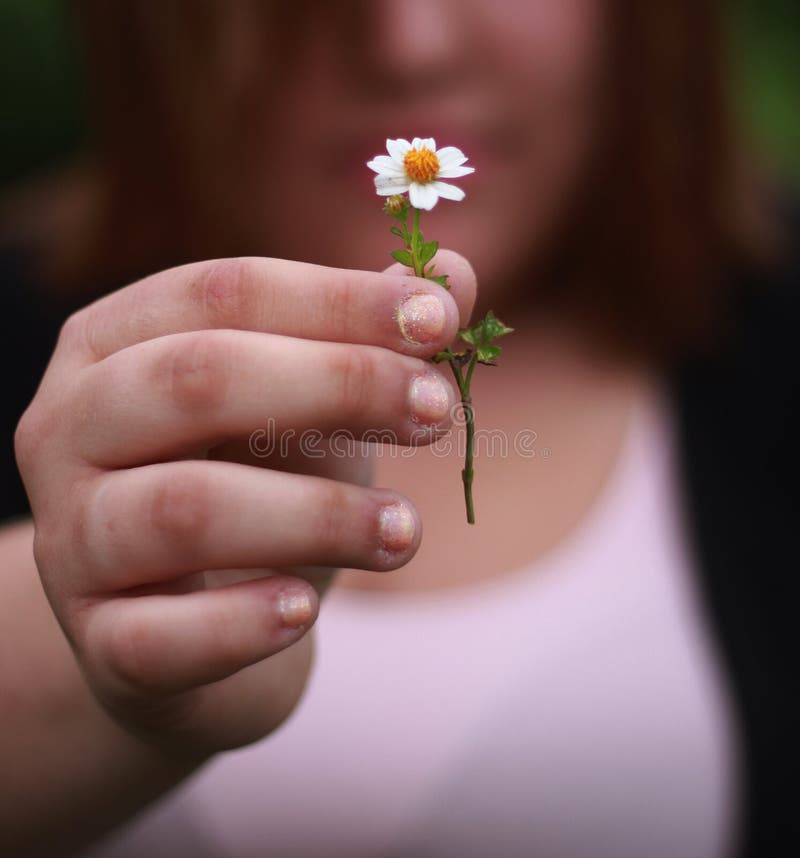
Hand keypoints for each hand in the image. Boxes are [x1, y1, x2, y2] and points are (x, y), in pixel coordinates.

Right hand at [14, 253, 475, 757]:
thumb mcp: (311, 402)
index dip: (339, 300)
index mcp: (113, 343)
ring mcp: (71, 542)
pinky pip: (159, 639)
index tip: (443, 321)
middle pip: (196, 379)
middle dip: (336, 385)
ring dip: (317, 516)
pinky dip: (242, 625)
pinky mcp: (100, 644)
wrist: (188, 619)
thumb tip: (455, 273)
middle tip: (439, 412)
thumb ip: (373, 337)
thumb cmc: (254, 484)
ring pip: (184, 511)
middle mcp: (68, 429)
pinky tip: (304, 610)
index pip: (224, 292)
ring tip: (405, 532)